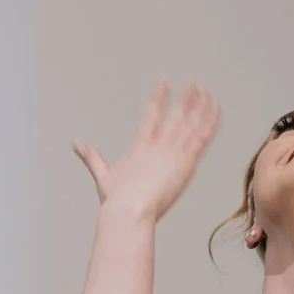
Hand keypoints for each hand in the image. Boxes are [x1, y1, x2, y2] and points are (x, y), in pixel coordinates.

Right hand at [74, 80, 222, 223]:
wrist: (129, 212)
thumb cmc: (116, 201)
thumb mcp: (103, 176)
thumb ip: (92, 158)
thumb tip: (76, 145)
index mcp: (140, 146)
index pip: (151, 114)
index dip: (158, 97)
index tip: (164, 82)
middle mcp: (158, 145)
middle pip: (175, 115)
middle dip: (185, 97)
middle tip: (194, 81)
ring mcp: (173, 152)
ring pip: (191, 123)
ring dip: (200, 105)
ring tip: (207, 90)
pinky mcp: (185, 163)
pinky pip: (202, 138)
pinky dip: (210, 122)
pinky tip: (217, 108)